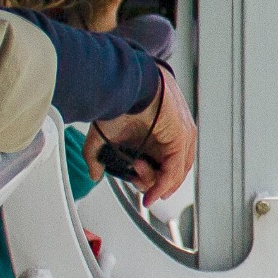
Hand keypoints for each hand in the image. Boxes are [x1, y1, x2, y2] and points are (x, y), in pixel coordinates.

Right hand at [87, 65, 195, 204]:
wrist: (127, 83)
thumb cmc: (118, 102)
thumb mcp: (104, 136)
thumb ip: (97, 157)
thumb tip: (94, 175)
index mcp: (158, 139)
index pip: (161, 169)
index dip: (147, 181)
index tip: (133, 181)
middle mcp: (172, 140)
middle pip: (168, 175)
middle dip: (149, 183)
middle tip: (134, 177)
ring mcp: (180, 139)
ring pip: (172, 175)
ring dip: (153, 183)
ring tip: (136, 172)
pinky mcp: (182, 138)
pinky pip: (174, 170)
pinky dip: (163, 185)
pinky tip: (152, 193)